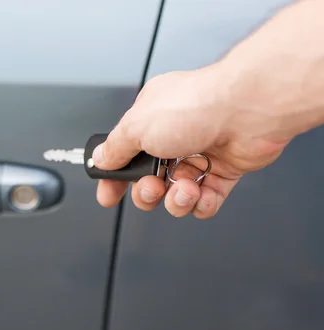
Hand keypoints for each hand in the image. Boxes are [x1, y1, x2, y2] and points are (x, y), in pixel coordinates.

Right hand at [92, 63, 291, 218]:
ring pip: (176, 194)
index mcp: (150, 121)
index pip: (125, 156)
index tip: (108, 196)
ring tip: (184, 190)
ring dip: (176, 200)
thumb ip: (115, 147)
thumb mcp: (137, 126)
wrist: (250, 109)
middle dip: (147, 193)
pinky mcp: (224, 170)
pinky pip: (206, 199)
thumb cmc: (198, 105)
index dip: (114, 179)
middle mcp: (174, 137)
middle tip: (152, 187)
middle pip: (149, 181)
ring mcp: (200, 154)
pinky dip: (202, 203)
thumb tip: (100, 158)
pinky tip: (202, 194)